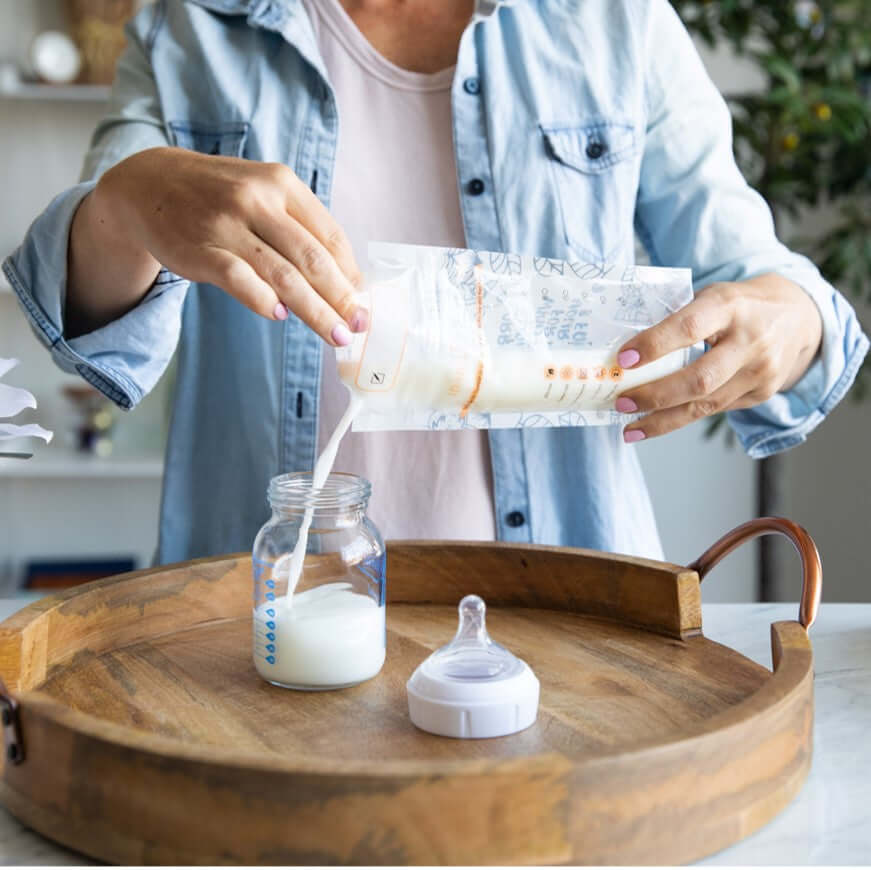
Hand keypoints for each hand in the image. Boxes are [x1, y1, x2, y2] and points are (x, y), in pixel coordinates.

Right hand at [93, 147, 365, 344]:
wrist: (148, 185)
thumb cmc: (219, 197)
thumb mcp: (263, 194)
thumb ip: (300, 229)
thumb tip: (344, 281)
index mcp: (282, 184)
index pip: (329, 235)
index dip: (351, 274)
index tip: (363, 303)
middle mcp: (258, 199)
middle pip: (313, 258)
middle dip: (342, 298)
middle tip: (359, 327)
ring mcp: (228, 224)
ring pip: (284, 274)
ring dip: (315, 311)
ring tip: (336, 335)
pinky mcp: (201, 249)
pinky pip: (239, 278)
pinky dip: (262, 299)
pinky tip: (280, 316)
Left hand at [615, 274, 822, 442]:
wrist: (796, 317)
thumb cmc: (738, 305)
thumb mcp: (711, 296)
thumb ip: (677, 317)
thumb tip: (626, 350)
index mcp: (730, 306)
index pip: (689, 328)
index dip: (654, 345)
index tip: (624, 360)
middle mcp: (750, 341)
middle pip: (700, 379)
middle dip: (655, 396)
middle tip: (622, 402)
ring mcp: (760, 371)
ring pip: (706, 405)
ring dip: (662, 420)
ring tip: (629, 427)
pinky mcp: (762, 393)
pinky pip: (714, 410)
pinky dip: (680, 419)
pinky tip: (654, 424)